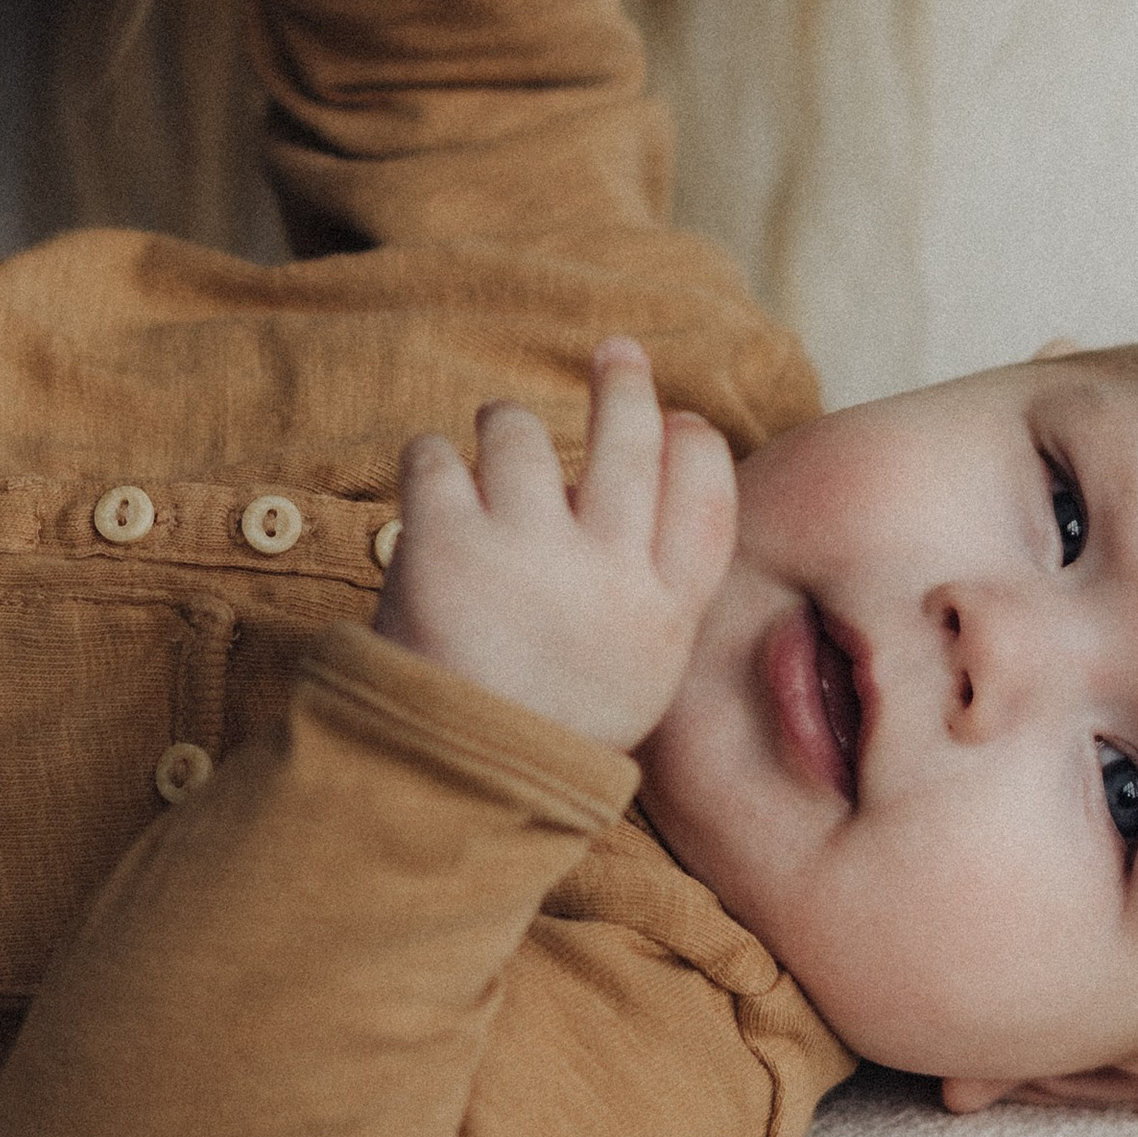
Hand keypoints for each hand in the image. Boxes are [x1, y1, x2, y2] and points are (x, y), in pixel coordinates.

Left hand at [375, 342, 735, 752]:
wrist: (441, 784)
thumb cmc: (540, 725)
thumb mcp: (633, 677)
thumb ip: (652, 592)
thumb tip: (664, 472)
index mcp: (661, 619)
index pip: (708, 501)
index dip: (698, 448)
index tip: (684, 418)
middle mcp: (608, 580)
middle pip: (632, 443)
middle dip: (625, 385)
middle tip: (616, 351)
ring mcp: (529, 556)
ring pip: (521, 435)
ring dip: (501, 428)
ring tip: (490, 444)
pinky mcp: (448, 544)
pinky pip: (436, 457)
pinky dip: (428, 460)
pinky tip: (429, 483)